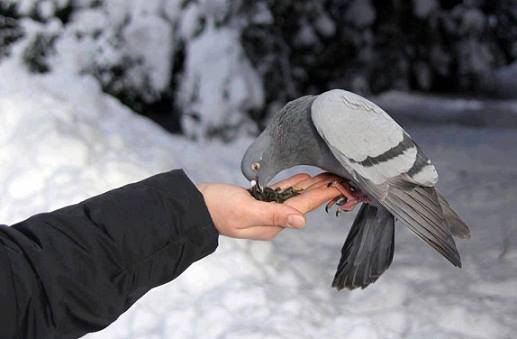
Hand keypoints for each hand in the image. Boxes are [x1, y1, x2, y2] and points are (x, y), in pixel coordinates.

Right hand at [196, 173, 342, 239]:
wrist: (195, 206)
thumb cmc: (217, 208)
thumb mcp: (245, 211)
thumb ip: (274, 215)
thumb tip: (302, 222)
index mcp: (272, 224)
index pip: (303, 208)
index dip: (322, 196)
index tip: (340, 186)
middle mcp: (272, 219)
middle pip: (302, 202)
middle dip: (322, 190)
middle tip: (342, 177)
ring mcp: (266, 210)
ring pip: (294, 196)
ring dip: (312, 186)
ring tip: (329, 175)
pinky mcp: (258, 201)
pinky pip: (282, 192)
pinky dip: (294, 184)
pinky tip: (305, 177)